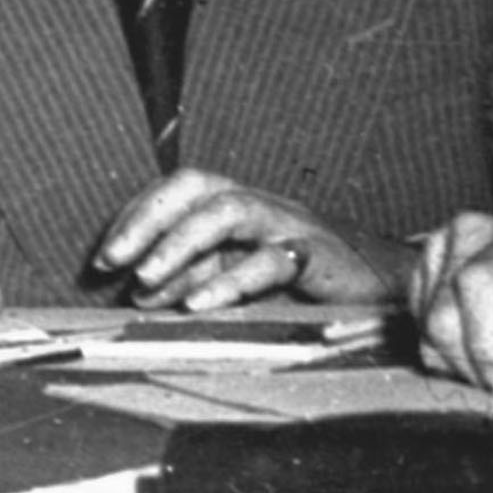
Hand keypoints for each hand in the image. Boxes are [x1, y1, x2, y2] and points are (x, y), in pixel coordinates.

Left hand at [94, 170, 385, 310]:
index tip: (104, 257)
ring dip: (180, 242)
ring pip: (228, 211)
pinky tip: (201, 305)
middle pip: (196, 187)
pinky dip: (231, 280)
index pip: (177, 189)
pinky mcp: (317, 256)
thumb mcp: (239, 277)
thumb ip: (193, 278)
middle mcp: (260, 205)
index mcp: (238, 204)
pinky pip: (271, 260)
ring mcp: (289, 225)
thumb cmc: (306, 281)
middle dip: (146, 218)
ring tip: (147, 278)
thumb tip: (139, 289)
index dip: (136, 214)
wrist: (388, 287)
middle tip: (112, 260)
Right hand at [407, 212, 492, 395]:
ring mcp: (440, 245)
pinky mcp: (422, 267)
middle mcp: (473, 230)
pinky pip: (416, 325)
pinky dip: (441, 352)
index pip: (482, 283)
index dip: (485, 342)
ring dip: (454, 362)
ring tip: (491, 369)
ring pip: (425, 323)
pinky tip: (473, 354)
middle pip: (443, 311)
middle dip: (468, 363)